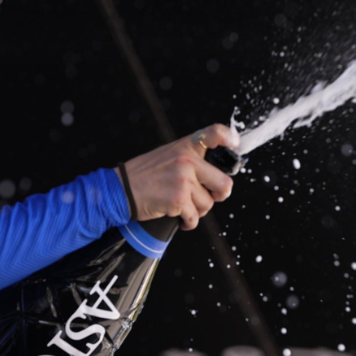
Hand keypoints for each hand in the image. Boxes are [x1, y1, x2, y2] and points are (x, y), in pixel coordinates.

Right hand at [118, 123, 238, 229]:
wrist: (121, 190)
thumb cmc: (143, 175)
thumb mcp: (167, 156)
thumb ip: (190, 160)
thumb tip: (213, 176)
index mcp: (186, 146)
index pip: (214, 133)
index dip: (229, 138)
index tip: (235, 144)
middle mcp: (187, 160)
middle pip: (224, 183)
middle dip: (218, 196)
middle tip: (210, 197)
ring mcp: (184, 179)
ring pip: (208, 204)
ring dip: (197, 210)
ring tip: (182, 206)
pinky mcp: (178, 199)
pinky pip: (195, 217)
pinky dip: (188, 222)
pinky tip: (179, 218)